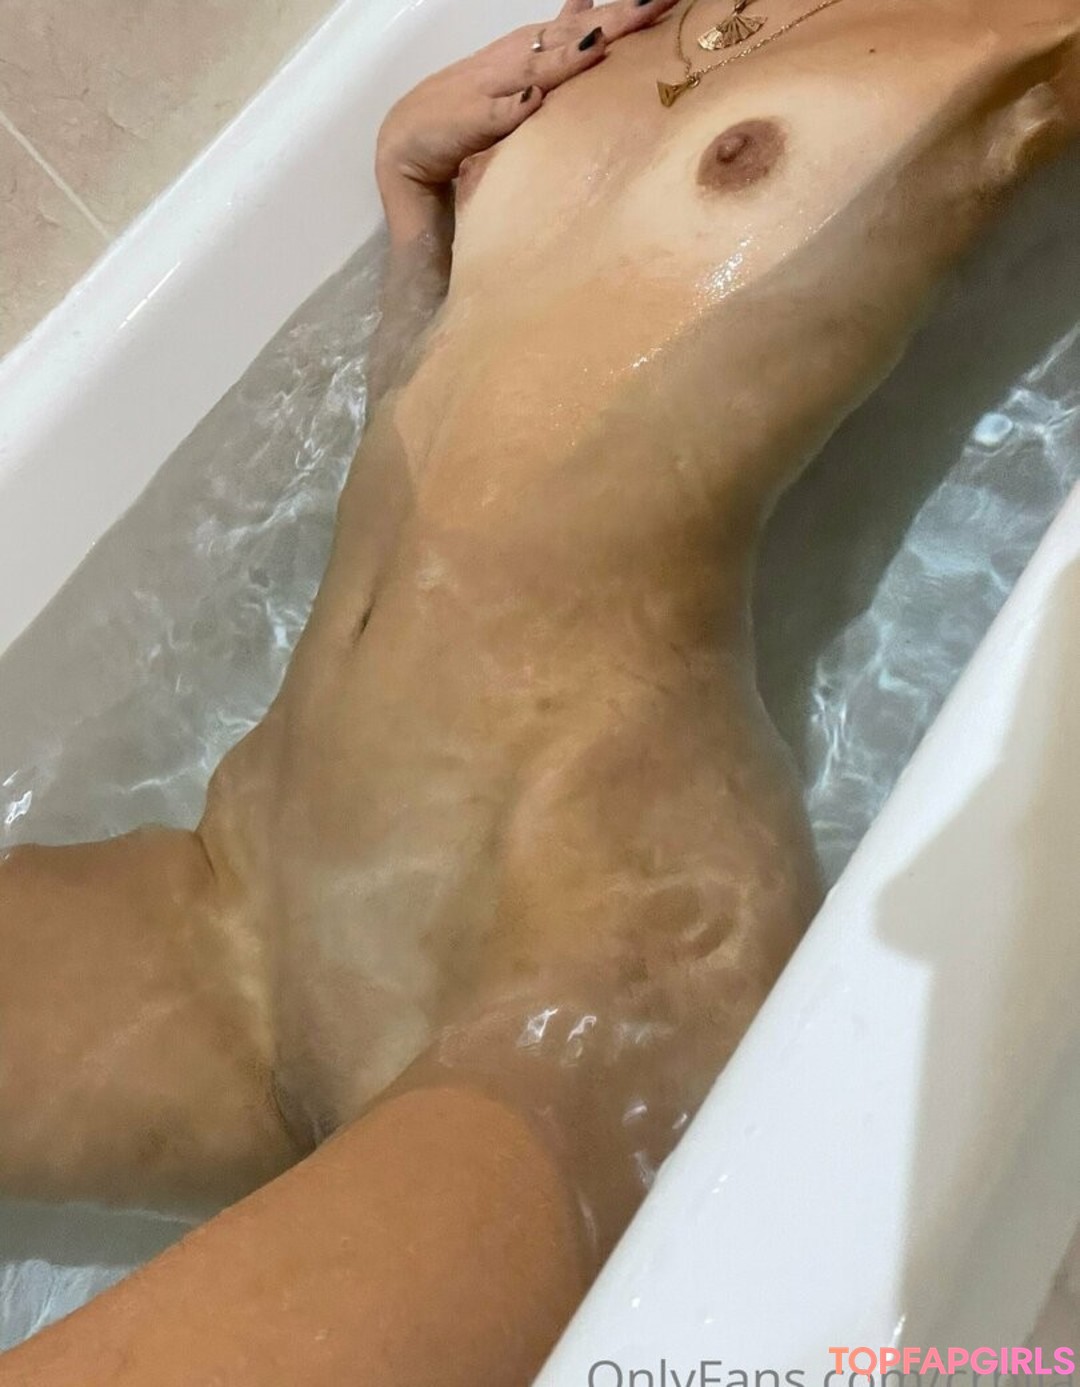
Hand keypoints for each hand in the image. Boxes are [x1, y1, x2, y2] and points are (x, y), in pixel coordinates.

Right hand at [375, 0, 677, 240]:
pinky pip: (496, 115)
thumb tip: (597, 26)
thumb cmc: (470, 117)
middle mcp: (514, 60)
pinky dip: (514, 106)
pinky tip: (534, 99)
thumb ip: (556, 55)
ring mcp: (490, 89)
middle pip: (572, 35)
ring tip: (606, 39)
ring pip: (538, 67)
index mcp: (532, 51)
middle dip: (616, 18)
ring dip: (570, 53)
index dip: (627, 11)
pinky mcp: (467, 123)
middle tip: (658, 1)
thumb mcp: (522, 84)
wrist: (408, 148)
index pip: (586, 25)